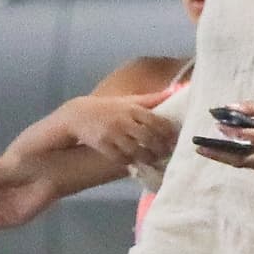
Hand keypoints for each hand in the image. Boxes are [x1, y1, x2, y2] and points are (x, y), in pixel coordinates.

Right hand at [62, 92, 177, 166]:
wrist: (78, 115)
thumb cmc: (108, 107)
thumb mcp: (128, 100)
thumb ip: (151, 99)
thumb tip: (174, 91)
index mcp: (132, 108)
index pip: (155, 121)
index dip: (167, 132)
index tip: (174, 139)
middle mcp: (123, 120)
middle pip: (148, 137)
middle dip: (160, 148)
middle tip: (166, 153)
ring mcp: (112, 134)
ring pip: (136, 150)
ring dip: (148, 158)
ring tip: (154, 160)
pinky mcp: (102, 145)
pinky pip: (120, 158)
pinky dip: (130, 161)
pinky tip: (135, 161)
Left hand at [198, 103, 253, 179]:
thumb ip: (253, 108)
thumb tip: (229, 108)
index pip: (244, 138)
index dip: (228, 133)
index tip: (215, 127)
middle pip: (239, 160)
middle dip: (218, 155)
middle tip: (200, 150)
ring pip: (247, 164)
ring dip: (230, 158)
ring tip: (212, 150)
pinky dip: (247, 158)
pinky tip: (235, 151)